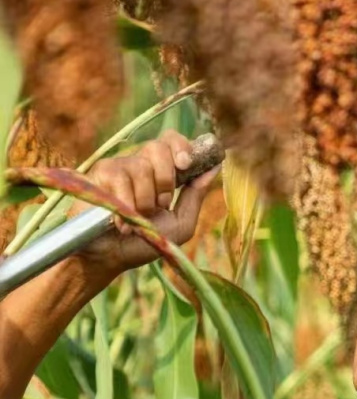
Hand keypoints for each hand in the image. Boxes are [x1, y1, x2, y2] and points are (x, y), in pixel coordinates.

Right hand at [74, 129, 219, 276]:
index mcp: (161, 172)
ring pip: (141, 167)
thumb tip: (215, 168)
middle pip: (158, 146)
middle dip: (165, 179)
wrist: (112, 258)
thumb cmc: (145, 242)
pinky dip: (126, 205)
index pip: (173, 141)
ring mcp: (119, 166)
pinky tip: (121, 221)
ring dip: (145, 201)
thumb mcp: (180, 224)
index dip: (182, 146)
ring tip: (136, 219)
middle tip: (161, 204)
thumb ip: (195, 196)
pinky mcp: (100, 173)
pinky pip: (121, 178)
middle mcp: (140, 164)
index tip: (186, 163)